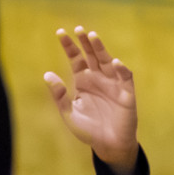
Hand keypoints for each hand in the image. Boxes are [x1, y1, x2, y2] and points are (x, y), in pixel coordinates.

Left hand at [43, 27, 136, 172]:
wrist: (108, 145)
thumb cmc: (88, 130)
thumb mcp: (69, 113)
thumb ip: (59, 95)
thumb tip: (47, 74)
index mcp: (83, 82)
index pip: (76, 59)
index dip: (69, 46)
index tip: (60, 33)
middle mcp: (98, 78)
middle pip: (91, 55)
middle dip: (85, 42)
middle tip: (78, 29)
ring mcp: (113, 84)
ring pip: (107, 61)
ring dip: (101, 49)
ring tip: (92, 36)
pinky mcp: (126, 93)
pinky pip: (125, 77)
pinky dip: (120, 69)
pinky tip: (113, 62)